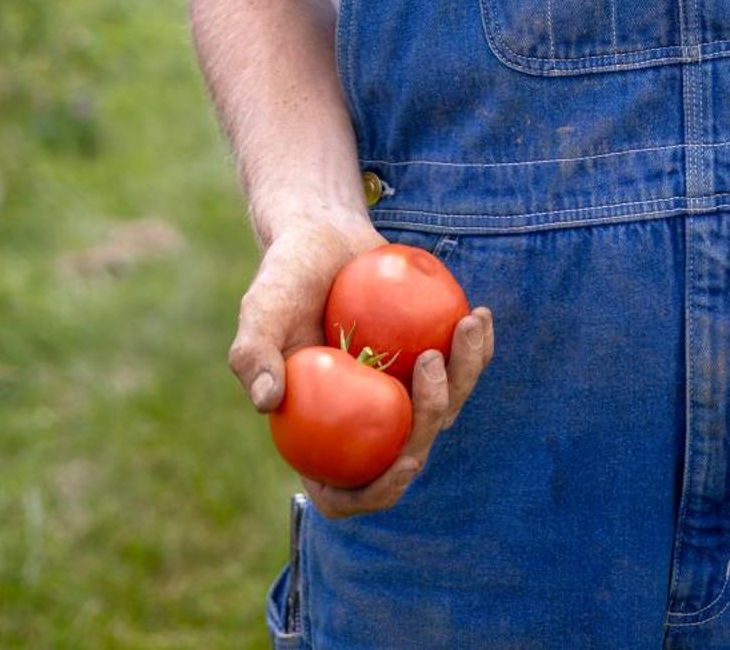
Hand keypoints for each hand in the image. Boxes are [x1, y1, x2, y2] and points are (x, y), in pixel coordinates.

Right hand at [227, 213, 494, 519]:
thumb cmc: (288, 275)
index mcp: (318, 435)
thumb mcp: (262, 308)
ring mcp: (398, 396)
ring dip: (465, 375)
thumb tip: (267, 401)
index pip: (345, 493)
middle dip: (433, 416)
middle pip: (409, 450)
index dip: (377, 494)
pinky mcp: (426, 361)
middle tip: (431, 361)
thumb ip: (252, 353)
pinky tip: (477, 315)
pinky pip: (460, 368)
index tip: (406, 461)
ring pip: (444, 409)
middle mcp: (362, 425)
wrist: (324, 236)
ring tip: (467, 324)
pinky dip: (475, 348)